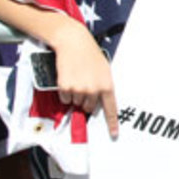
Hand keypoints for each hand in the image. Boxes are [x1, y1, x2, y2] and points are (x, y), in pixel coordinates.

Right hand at [48, 21, 117, 136]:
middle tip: (85, 85)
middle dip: (86, 100)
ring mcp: (79, 89)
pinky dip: (65, 92)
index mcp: (107, 86)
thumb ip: (103, 87)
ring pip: (76, 103)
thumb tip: (98, 103)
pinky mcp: (65, 87)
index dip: (112, 123)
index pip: (110, 109)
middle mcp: (93, 90)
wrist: (74, 43)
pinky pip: (65, 98)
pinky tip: (68, 79)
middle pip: (89, 108)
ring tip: (77, 78)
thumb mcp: (104, 71)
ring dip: (75, 95)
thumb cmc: (91, 56)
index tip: (114, 134)